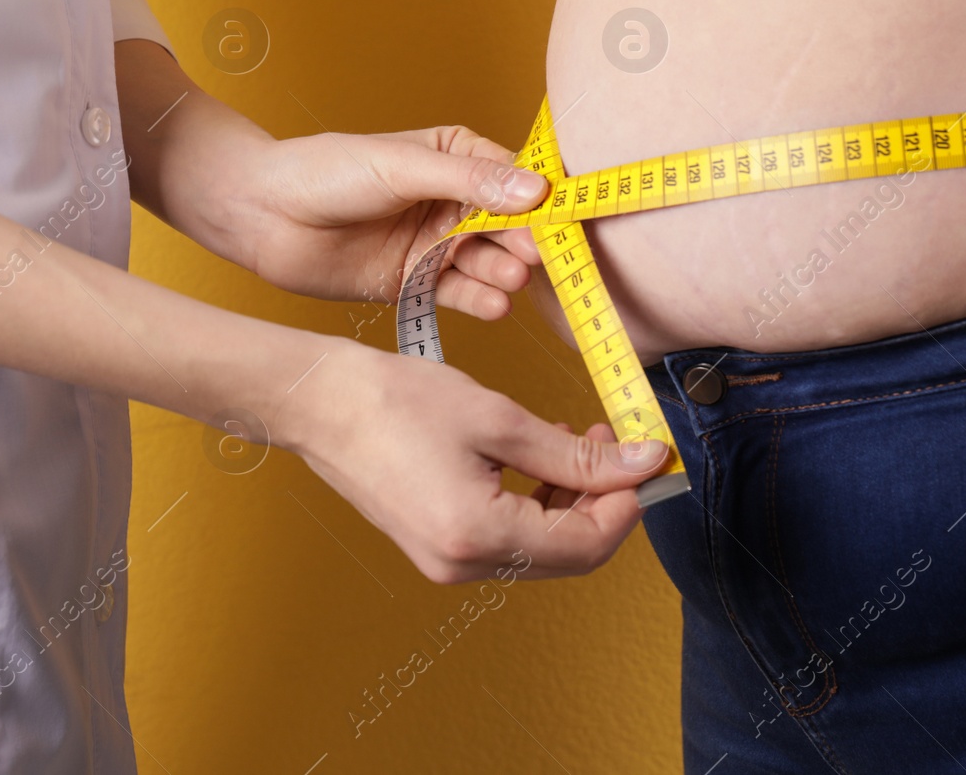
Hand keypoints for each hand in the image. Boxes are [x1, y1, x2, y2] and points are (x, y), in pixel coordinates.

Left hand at [248, 125, 547, 318]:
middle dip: (526, 241)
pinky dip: (479, 300)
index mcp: (456, 157)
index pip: (513, 179)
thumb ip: (468, 181)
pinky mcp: (415, 282)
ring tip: (512, 277)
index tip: (563, 217)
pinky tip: (495, 304)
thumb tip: (536, 189)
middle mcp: (453, 201)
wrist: (263, 214)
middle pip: (508, 225)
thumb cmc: (325, 172)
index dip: (540, 199)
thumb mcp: (401, 168)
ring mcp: (436, 244)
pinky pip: (457, 293)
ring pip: (485, 261)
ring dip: (502, 271)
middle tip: (538, 256)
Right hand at [278, 342, 670, 583]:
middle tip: (614, 443)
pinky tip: (538, 456)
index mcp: (478, 536)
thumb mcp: (498, 419)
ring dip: (571, 500)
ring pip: (541, 547)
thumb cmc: (395, 401)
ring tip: (575, 440)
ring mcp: (447, 561)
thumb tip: (643, 463)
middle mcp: (463, 564)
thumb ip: (574, 454)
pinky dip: (536, 503)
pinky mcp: (438, 546)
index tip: (644, 456)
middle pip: (568, 554)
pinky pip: (509, 538)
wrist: (321, 403)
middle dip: (602, 501)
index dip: (627, 503)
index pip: (587, 545)